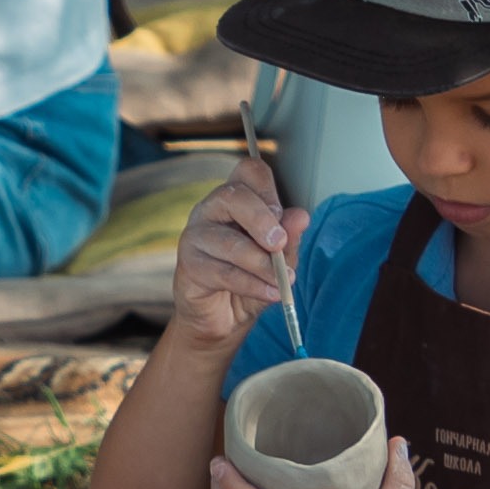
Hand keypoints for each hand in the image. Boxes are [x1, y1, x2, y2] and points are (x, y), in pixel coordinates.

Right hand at [166, 152, 296, 351]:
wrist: (225, 318)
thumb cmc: (251, 278)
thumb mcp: (278, 259)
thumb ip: (288, 238)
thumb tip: (300, 217)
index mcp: (236, 199)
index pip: (248, 171)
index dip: (268, 189)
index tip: (283, 217)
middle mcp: (211, 210)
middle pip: (233, 196)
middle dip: (262, 220)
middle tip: (279, 243)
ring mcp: (195, 236)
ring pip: (229, 242)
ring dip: (262, 264)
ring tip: (283, 281)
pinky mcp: (188, 266)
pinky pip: (223, 272)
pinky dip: (252, 285)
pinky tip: (271, 294)